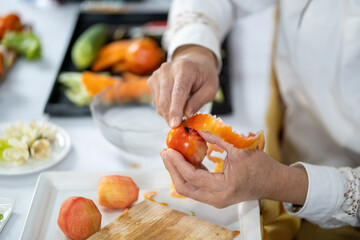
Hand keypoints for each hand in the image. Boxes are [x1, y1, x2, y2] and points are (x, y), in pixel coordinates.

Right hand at [148, 45, 218, 127]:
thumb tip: (187, 114)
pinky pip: (156, 102)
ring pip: (159, 103)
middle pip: (165, 100)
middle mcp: (167, 70)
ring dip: (168, 114)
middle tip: (180, 127)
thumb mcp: (210, 89)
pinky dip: (164, 109)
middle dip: (171, 117)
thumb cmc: (204, 76)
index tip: (174, 124)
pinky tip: (174, 104)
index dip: (175, 110)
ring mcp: (157, 75)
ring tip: (181, 112)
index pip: (178, 92)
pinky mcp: (151, 81)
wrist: (193, 62)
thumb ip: (199, 101)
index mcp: (184, 69)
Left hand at [161, 131, 307, 207]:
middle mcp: (217, 198)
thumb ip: (217, 137)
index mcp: (223, 188)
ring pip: (188, 189)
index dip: (178, 163)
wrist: (274, 182)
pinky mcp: (216, 197)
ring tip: (172, 155)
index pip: (193, 177)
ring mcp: (216, 200)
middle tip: (165, 152)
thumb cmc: (262, 167)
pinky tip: (186, 159)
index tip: (168, 149)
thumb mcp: (239, 148)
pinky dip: (188, 174)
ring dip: (178, 172)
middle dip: (172, 169)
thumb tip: (197, 127)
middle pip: (185, 188)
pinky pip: (196, 188)